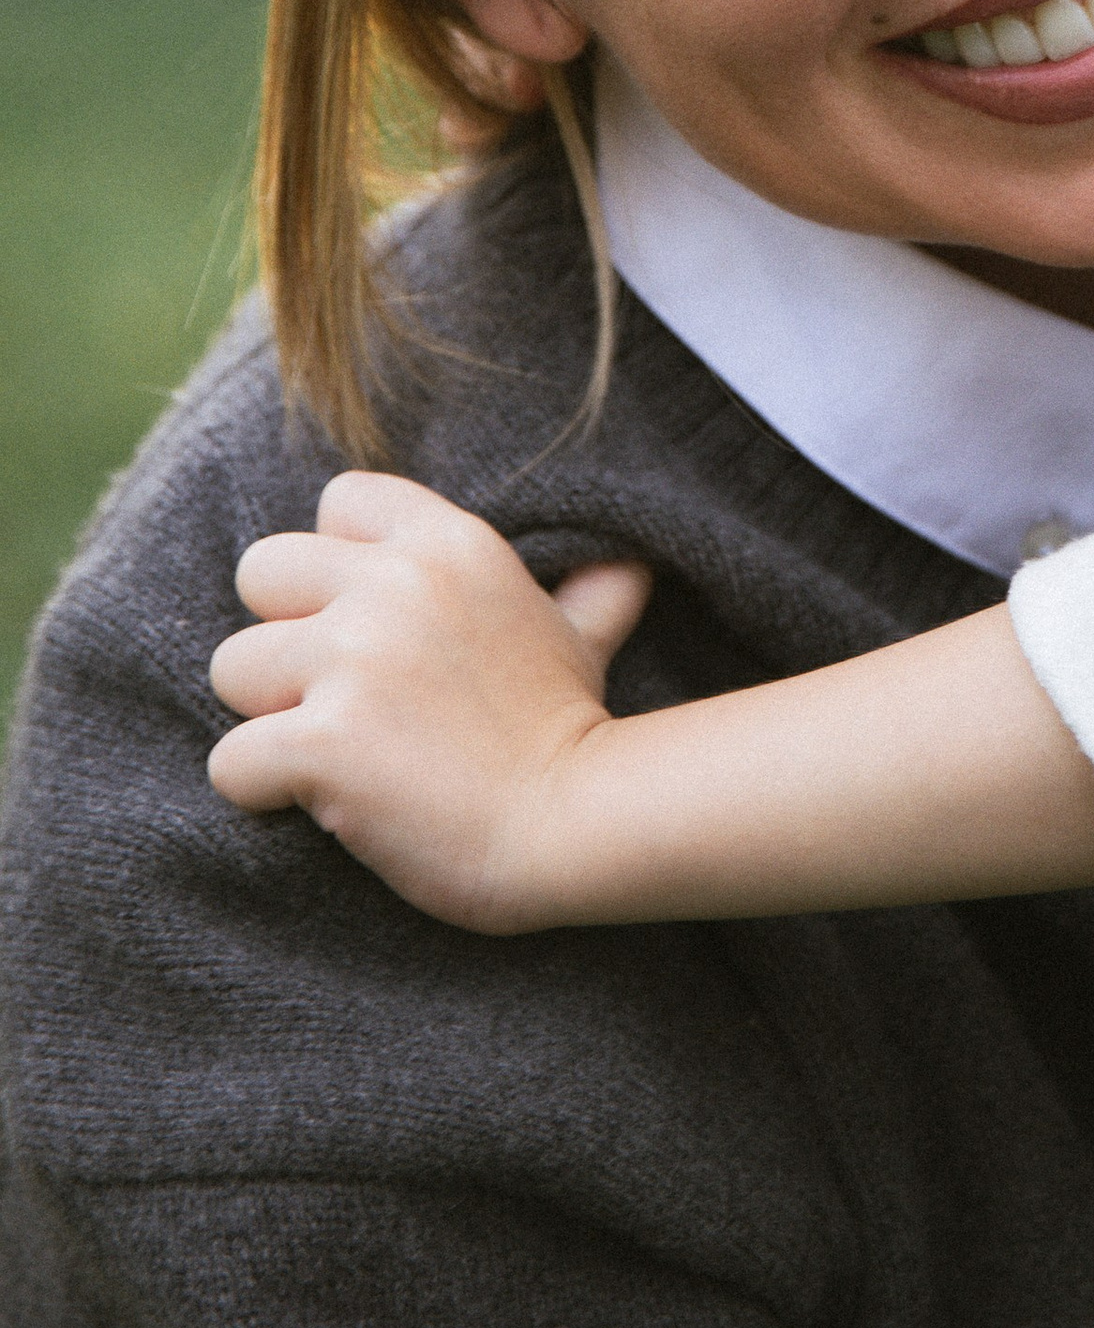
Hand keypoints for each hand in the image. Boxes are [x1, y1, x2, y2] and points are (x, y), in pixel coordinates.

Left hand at [208, 473, 651, 931]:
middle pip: (261, 571)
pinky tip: (324, 803)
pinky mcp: (322, 741)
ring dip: (267, 719)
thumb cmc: (569, 735)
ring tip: (335, 755)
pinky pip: (229, 761)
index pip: (340, 501)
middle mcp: (396, 584)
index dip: (339, 563)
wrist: (574, 826)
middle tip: (338, 694)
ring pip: (232, 667)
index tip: (372, 623)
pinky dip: (262, 792)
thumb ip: (587, 589)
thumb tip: (629, 564)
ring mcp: (355, 660)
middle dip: (284, 636)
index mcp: (451, 543)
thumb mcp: (583, 636)